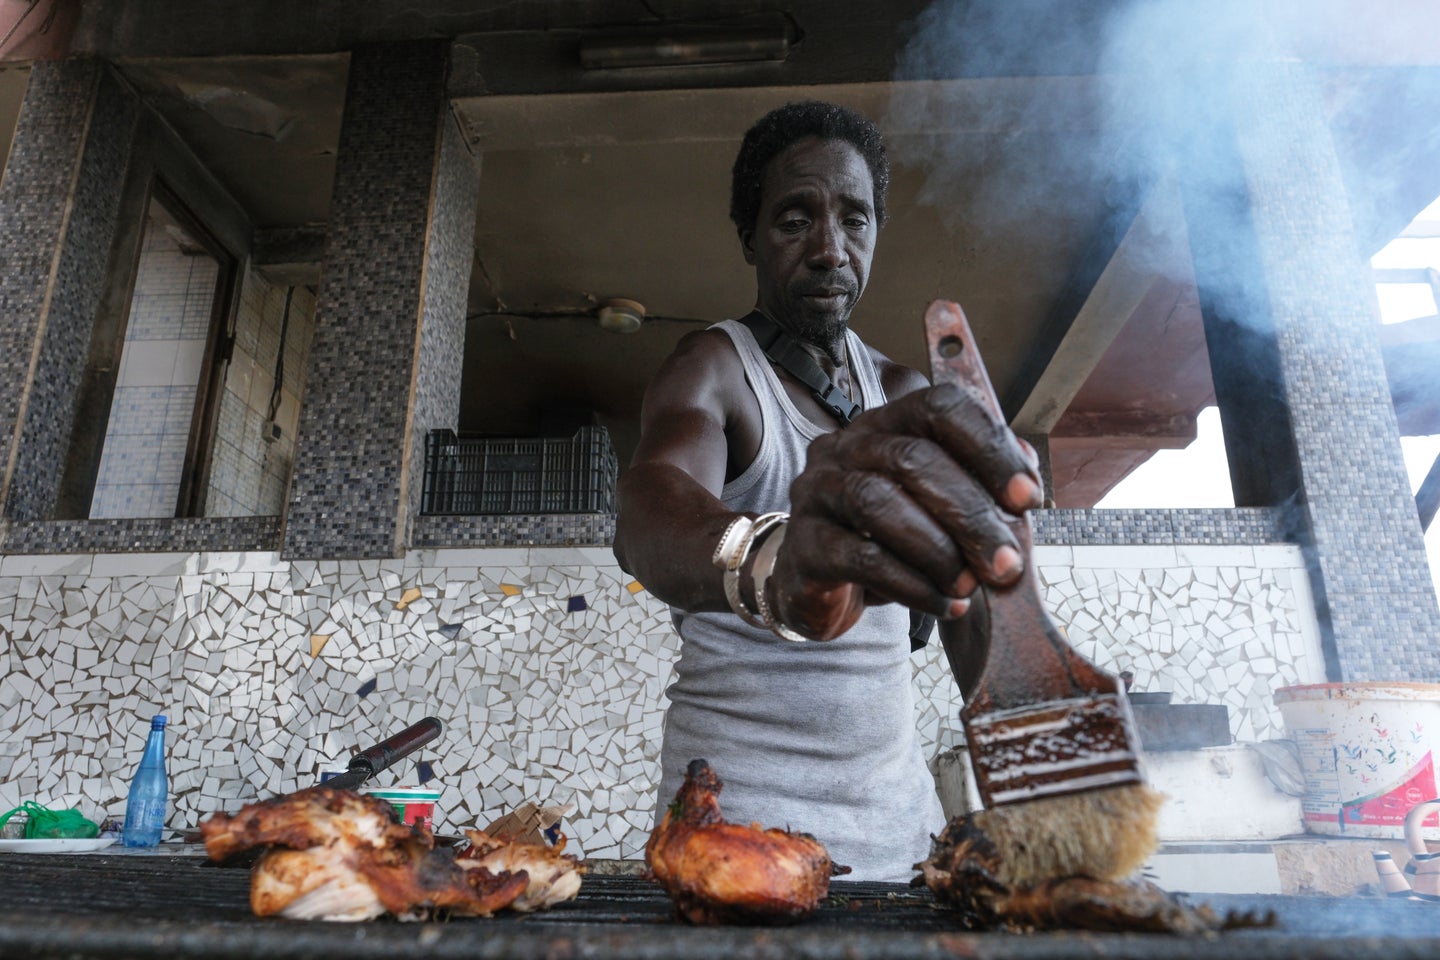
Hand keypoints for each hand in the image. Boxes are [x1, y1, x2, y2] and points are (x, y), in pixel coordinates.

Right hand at [771, 381, 1040, 639]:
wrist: (821, 586)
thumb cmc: (889, 538)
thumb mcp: (937, 506)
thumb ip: (980, 482)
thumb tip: (1027, 472)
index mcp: (885, 424)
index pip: (938, 408)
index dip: (989, 449)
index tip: (1028, 499)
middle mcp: (844, 447)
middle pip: (910, 459)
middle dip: (969, 514)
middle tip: (1006, 563)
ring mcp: (816, 492)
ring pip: (877, 502)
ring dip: (937, 549)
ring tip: (969, 586)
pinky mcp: (803, 545)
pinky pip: (859, 557)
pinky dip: (910, 584)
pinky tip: (943, 604)